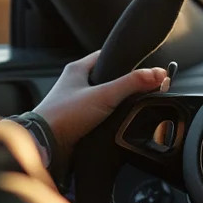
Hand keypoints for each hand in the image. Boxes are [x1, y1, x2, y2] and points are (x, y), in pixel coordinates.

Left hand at [33, 51, 168, 152]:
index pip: (106, 56)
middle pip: (106, 79)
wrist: (45, 146)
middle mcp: (74, 85)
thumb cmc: (63, 116)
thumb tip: (157, 74)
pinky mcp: (76, 124)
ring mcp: (74, 105)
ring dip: (115, 105)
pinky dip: (108, 121)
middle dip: (123, 86)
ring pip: (102, 100)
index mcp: (77, 70)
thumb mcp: (104, 95)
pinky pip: (97, 118)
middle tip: (139, 90)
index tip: (142, 67)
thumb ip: (132, 84)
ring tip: (128, 109)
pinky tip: (114, 125)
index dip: (125, 61)